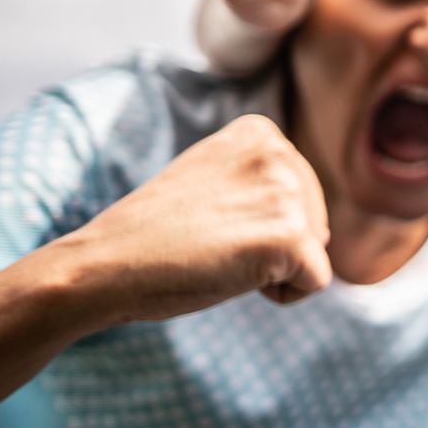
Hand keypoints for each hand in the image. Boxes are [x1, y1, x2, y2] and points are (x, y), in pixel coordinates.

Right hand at [55, 114, 332, 320]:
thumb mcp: (213, 182)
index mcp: (260, 132)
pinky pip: (315, 282)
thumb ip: (262, 185)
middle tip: (210, 242)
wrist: (104, 265)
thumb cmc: (155, 233)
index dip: (259, 223)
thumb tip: (323, 230)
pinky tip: (232, 278)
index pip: (301, 194)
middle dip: (272, 246)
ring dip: (271, 269)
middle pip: (314, 223)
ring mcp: (285, 192)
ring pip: (314, 252)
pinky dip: (281, 294)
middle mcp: (278, 152)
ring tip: (217, 256)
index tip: (209, 219)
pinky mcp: (290, 237)